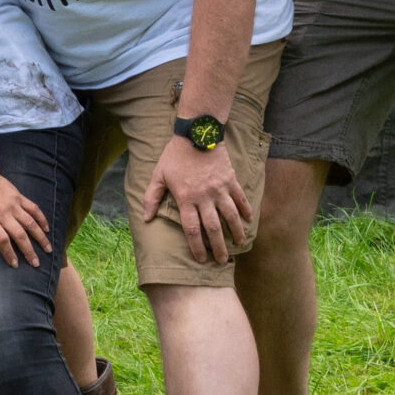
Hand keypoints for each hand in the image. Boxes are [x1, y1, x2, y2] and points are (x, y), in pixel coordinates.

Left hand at [0, 171, 50, 267]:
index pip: (2, 241)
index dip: (9, 254)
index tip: (15, 264)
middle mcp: (3, 214)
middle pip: (20, 235)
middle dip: (29, 251)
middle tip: (36, 264)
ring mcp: (13, 205)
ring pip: (30, 224)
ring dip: (40, 238)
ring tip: (48, 250)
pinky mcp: (19, 197)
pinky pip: (34, 209)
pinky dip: (42, 219)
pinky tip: (47, 229)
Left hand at [140, 135, 252, 264]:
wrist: (196, 133)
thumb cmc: (174, 155)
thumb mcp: (158, 175)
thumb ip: (151, 198)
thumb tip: (146, 219)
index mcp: (186, 198)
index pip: (192, 229)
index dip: (196, 247)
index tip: (201, 259)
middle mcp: (204, 197)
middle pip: (213, 228)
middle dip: (218, 247)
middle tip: (222, 260)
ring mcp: (220, 189)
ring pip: (231, 216)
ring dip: (236, 232)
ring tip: (239, 244)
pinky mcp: (231, 180)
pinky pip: (241, 198)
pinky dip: (246, 210)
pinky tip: (249, 221)